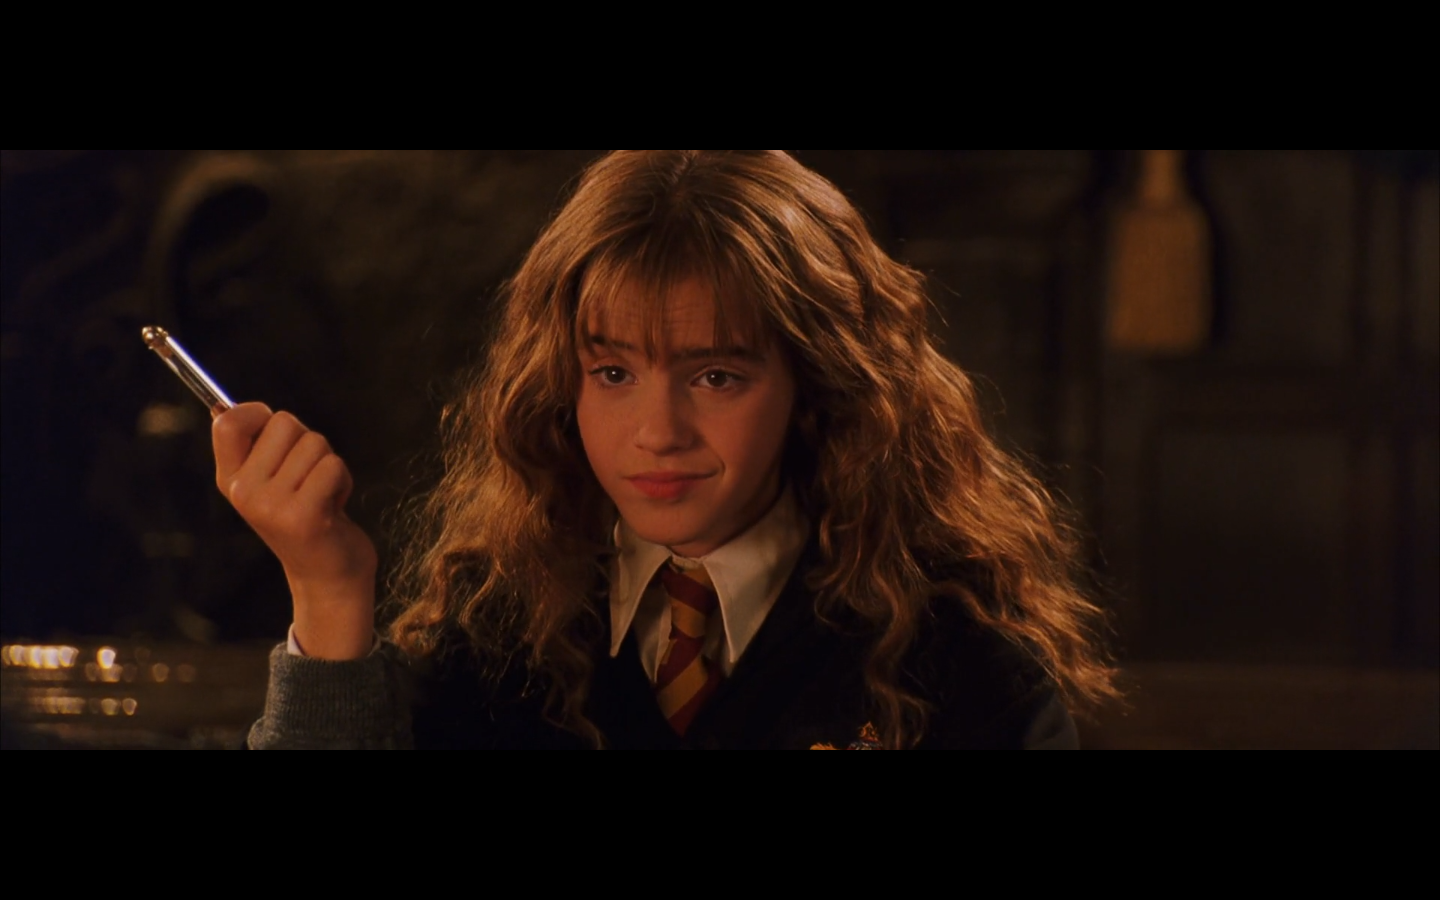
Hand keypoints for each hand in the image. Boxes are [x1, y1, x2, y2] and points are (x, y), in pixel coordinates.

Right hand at [213, 402, 377, 659]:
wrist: (328, 578)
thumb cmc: (307, 519)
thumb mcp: (271, 484)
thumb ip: (254, 447)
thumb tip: (223, 407)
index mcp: (231, 480)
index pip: (227, 422)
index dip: (258, 412)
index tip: (278, 433)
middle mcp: (244, 492)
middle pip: (284, 422)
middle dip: (308, 442)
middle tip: (309, 478)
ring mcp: (270, 505)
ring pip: (314, 442)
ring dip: (329, 465)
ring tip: (322, 495)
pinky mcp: (303, 516)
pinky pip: (333, 466)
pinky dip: (343, 481)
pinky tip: (334, 508)